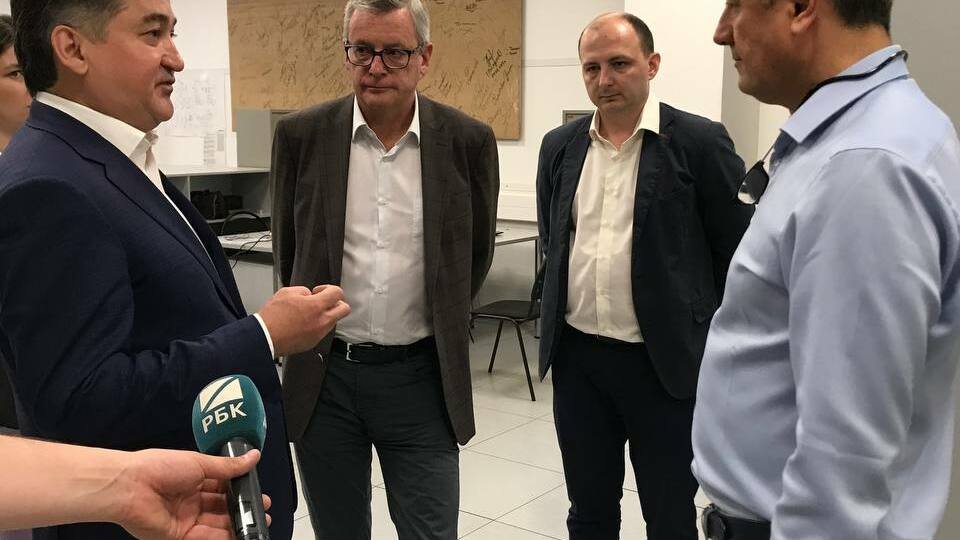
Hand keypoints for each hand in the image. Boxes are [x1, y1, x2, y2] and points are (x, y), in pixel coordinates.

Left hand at [113, 449, 270, 539]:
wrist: (130, 486)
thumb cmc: (158, 467)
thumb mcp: (200, 463)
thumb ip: (228, 467)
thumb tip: (252, 457)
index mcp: (194, 479)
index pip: (223, 487)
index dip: (241, 490)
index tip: (257, 492)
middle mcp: (190, 500)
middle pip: (222, 508)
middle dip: (242, 510)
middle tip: (262, 511)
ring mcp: (185, 519)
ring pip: (216, 524)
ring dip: (236, 525)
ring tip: (256, 523)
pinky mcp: (178, 535)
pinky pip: (205, 537)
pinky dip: (222, 537)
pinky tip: (237, 534)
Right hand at [257, 285, 350, 355]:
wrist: (264, 337)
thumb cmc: (272, 316)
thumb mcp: (286, 292)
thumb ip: (303, 291)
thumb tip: (310, 295)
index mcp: (316, 306)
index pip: (338, 293)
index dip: (329, 289)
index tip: (318, 291)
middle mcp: (322, 321)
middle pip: (344, 309)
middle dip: (336, 303)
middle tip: (322, 302)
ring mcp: (319, 333)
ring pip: (333, 321)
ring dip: (326, 315)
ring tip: (309, 313)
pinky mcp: (313, 342)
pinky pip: (322, 331)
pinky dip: (317, 326)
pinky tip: (303, 324)